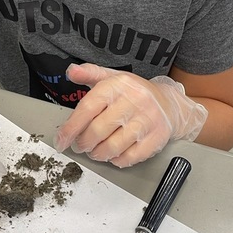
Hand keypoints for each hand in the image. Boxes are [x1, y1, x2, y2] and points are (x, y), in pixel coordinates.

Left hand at [53, 64, 207, 167]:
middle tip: (80, 145)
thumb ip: (90, 73)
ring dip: (98, 154)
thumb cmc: (135, 93)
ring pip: (112, 146)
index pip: (88, 108)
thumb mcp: (112, 77)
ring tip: (95, 151)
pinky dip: (117, 160)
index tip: (62, 140)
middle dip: (84, 143)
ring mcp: (147, 120)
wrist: (170, 104)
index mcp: (119, 85)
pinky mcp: (157, 138)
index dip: (71, 128)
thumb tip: (71, 71)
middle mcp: (134, 101)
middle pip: (98, 130)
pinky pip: (130, 157)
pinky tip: (113, 155)